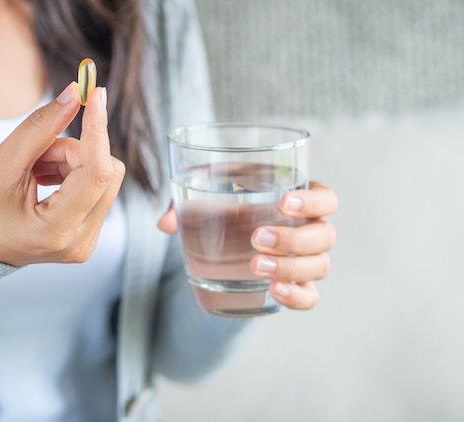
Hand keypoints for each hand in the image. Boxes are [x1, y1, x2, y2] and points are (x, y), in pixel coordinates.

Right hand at [0, 82, 125, 265]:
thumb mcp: (3, 162)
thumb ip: (42, 127)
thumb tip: (76, 94)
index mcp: (56, 230)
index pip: (97, 172)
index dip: (97, 129)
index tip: (96, 95)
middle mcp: (80, 242)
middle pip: (107, 172)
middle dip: (75, 150)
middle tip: (37, 153)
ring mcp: (86, 241)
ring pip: (103, 177)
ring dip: (72, 161)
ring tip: (34, 170)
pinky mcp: (87, 234)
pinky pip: (97, 189)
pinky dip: (73, 173)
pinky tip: (43, 178)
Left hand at [157, 181, 337, 309]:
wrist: (222, 237)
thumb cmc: (222, 203)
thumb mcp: (204, 193)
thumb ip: (185, 201)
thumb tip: (165, 224)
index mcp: (297, 198)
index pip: (326, 197)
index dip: (313, 200)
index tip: (283, 202)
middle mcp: (309, 229)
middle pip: (325, 236)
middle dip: (294, 239)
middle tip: (256, 239)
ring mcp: (305, 259)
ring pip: (320, 266)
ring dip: (291, 267)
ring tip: (256, 267)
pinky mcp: (294, 285)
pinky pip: (310, 297)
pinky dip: (297, 297)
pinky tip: (275, 292)